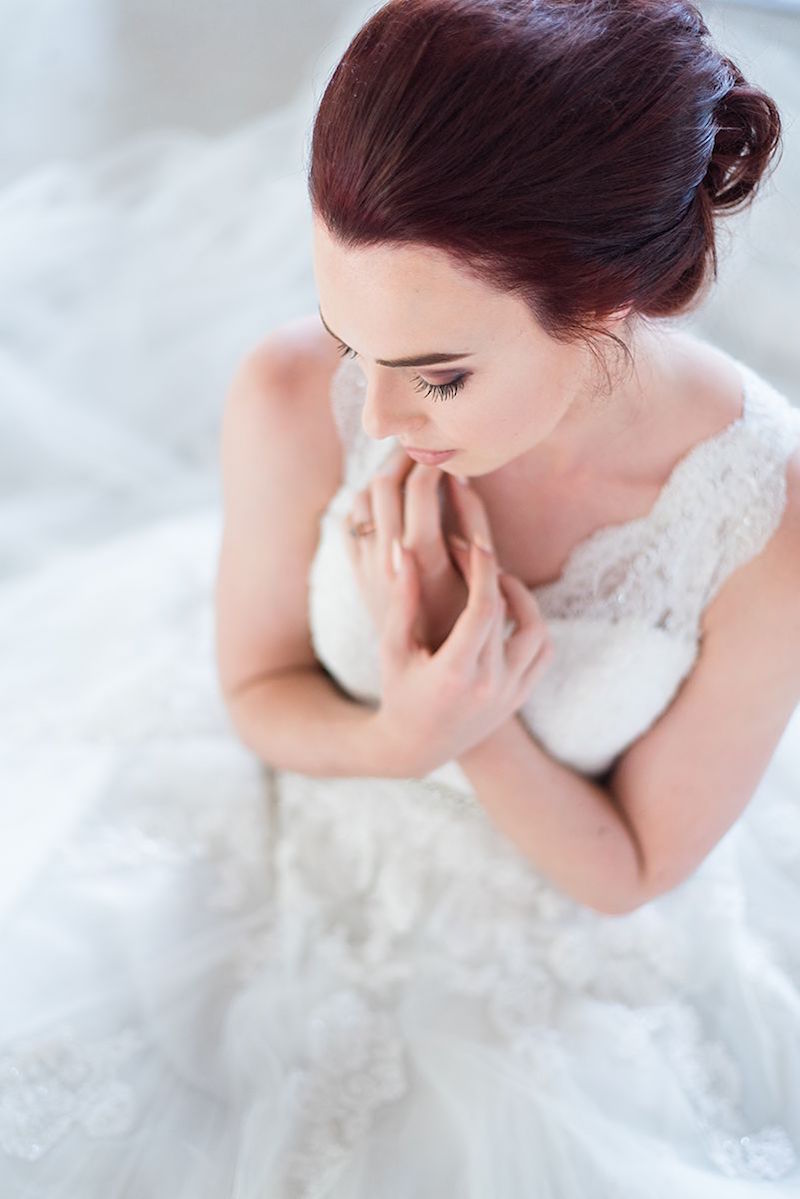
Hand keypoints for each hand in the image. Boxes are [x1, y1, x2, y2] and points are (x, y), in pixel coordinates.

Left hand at [343, 446, 486, 651]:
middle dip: (402, 456)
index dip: (433, 459)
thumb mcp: (476, 580)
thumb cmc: (462, 627)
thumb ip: (471, 532)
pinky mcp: (357, 574)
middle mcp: (387, 555)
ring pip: (362, 498)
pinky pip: (349, 522)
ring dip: (380, 475)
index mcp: (421, 553)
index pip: (420, 485)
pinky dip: (362, 502)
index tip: (446, 450)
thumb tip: (461, 483)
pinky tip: (379, 499)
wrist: (420, 673)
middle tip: (419, 442)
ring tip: (401, 464)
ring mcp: (367, 563)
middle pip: (385, 482)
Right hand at [371, 531, 554, 778]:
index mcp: (454, 673)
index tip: (472, 542)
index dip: (480, 569)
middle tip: (469, 554)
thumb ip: (401, 599)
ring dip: (521, 598)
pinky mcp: (520, 697)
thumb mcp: (392, 648)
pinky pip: (543, 653)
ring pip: (535, 630)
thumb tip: (403, 549)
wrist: (416, 749)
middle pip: (505, 611)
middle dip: (488, 574)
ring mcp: (509, 693)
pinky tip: (509, 611)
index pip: (483, 608)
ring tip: (497, 580)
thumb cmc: (398, 692)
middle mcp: (489, 685)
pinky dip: (532, 626)